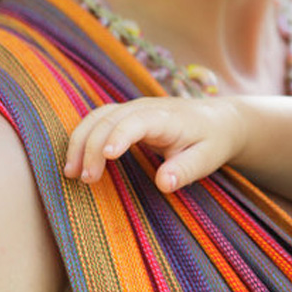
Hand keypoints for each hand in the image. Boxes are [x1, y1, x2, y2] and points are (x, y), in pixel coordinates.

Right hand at [64, 97, 246, 192]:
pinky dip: (83, 138)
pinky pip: (98, 121)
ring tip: (72, 173)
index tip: (106, 157)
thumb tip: (163, 184)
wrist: (219, 121)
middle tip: (86, 179)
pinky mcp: (126, 115)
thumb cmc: (212, 141)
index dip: (118, 136)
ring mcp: (133, 109)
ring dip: (80, 142)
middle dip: (92, 147)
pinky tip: (77, 161)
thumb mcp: (207, 158)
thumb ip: (186, 170)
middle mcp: (145, 107)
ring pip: (97, 117)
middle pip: (108, 119)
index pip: (135, 121)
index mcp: (166, 117)